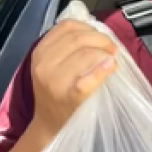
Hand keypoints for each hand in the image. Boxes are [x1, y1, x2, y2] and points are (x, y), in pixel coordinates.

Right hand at [30, 20, 117, 139]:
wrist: (49, 125)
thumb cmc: (57, 94)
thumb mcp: (53, 66)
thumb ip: (67, 48)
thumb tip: (97, 32)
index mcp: (40, 52)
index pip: (67, 26)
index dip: (88, 28)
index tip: (100, 37)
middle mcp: (44, 63)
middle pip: (78, 38)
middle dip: (101, 40)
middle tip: (112, 49)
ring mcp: (55, 80)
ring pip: (86, 53)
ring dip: (105, 54)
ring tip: (111, 60)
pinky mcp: (70, 96)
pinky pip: (89, 76)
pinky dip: (103, 69)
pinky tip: (111, 68)